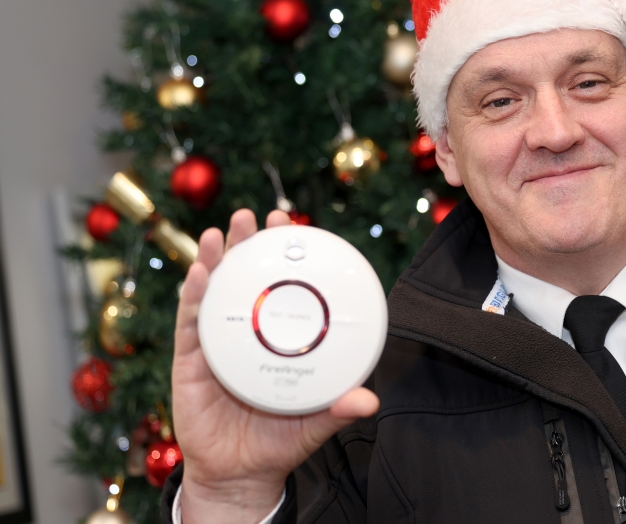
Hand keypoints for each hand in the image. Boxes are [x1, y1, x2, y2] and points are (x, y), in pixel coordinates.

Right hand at [173, 209, 378, 521]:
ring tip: (224, 231)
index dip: (284, 259)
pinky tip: (199, 271)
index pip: (282, 291)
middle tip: (257, 216)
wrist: (239, 474)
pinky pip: (190, 322)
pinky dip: (193, 294)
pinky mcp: (190, 361)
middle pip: (245, 280)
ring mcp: (215, 344)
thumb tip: (369, 401)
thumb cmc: (278, 440)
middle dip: (249, 245)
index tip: (294, 228)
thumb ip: (339, 409)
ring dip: (217, 259)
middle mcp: (245, 334)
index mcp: (276, 340)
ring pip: (213, 293)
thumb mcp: (315, 422)